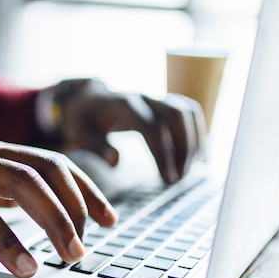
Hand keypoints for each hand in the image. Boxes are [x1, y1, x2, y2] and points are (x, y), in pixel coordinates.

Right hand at [0, 127, 116, 277]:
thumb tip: (20, 206)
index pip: (48, 160)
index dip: (83, 186)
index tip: (106, 215)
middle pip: (43, 167)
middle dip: (76, 205)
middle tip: (90, 242)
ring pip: (19, 182)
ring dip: (53, 219)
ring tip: (69, 254)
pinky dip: (5, 239)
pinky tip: (22, 264)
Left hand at [53, 79, 205, 183]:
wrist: (85, 100)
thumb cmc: (82, 120)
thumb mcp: (80, 134)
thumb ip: (97, 147)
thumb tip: (116, 163)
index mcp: (121, 105)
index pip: (151, 127)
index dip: (162, 154)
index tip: (168, 180)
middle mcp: (142, 97)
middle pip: (175, 115)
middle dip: (183, 148)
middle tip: (178, 178)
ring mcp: (154, 98)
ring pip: (186, 111)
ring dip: (193, 141)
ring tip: (189, 171)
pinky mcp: (162, 103)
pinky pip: (188, 112)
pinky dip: (198, 132)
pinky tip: (199, 157)